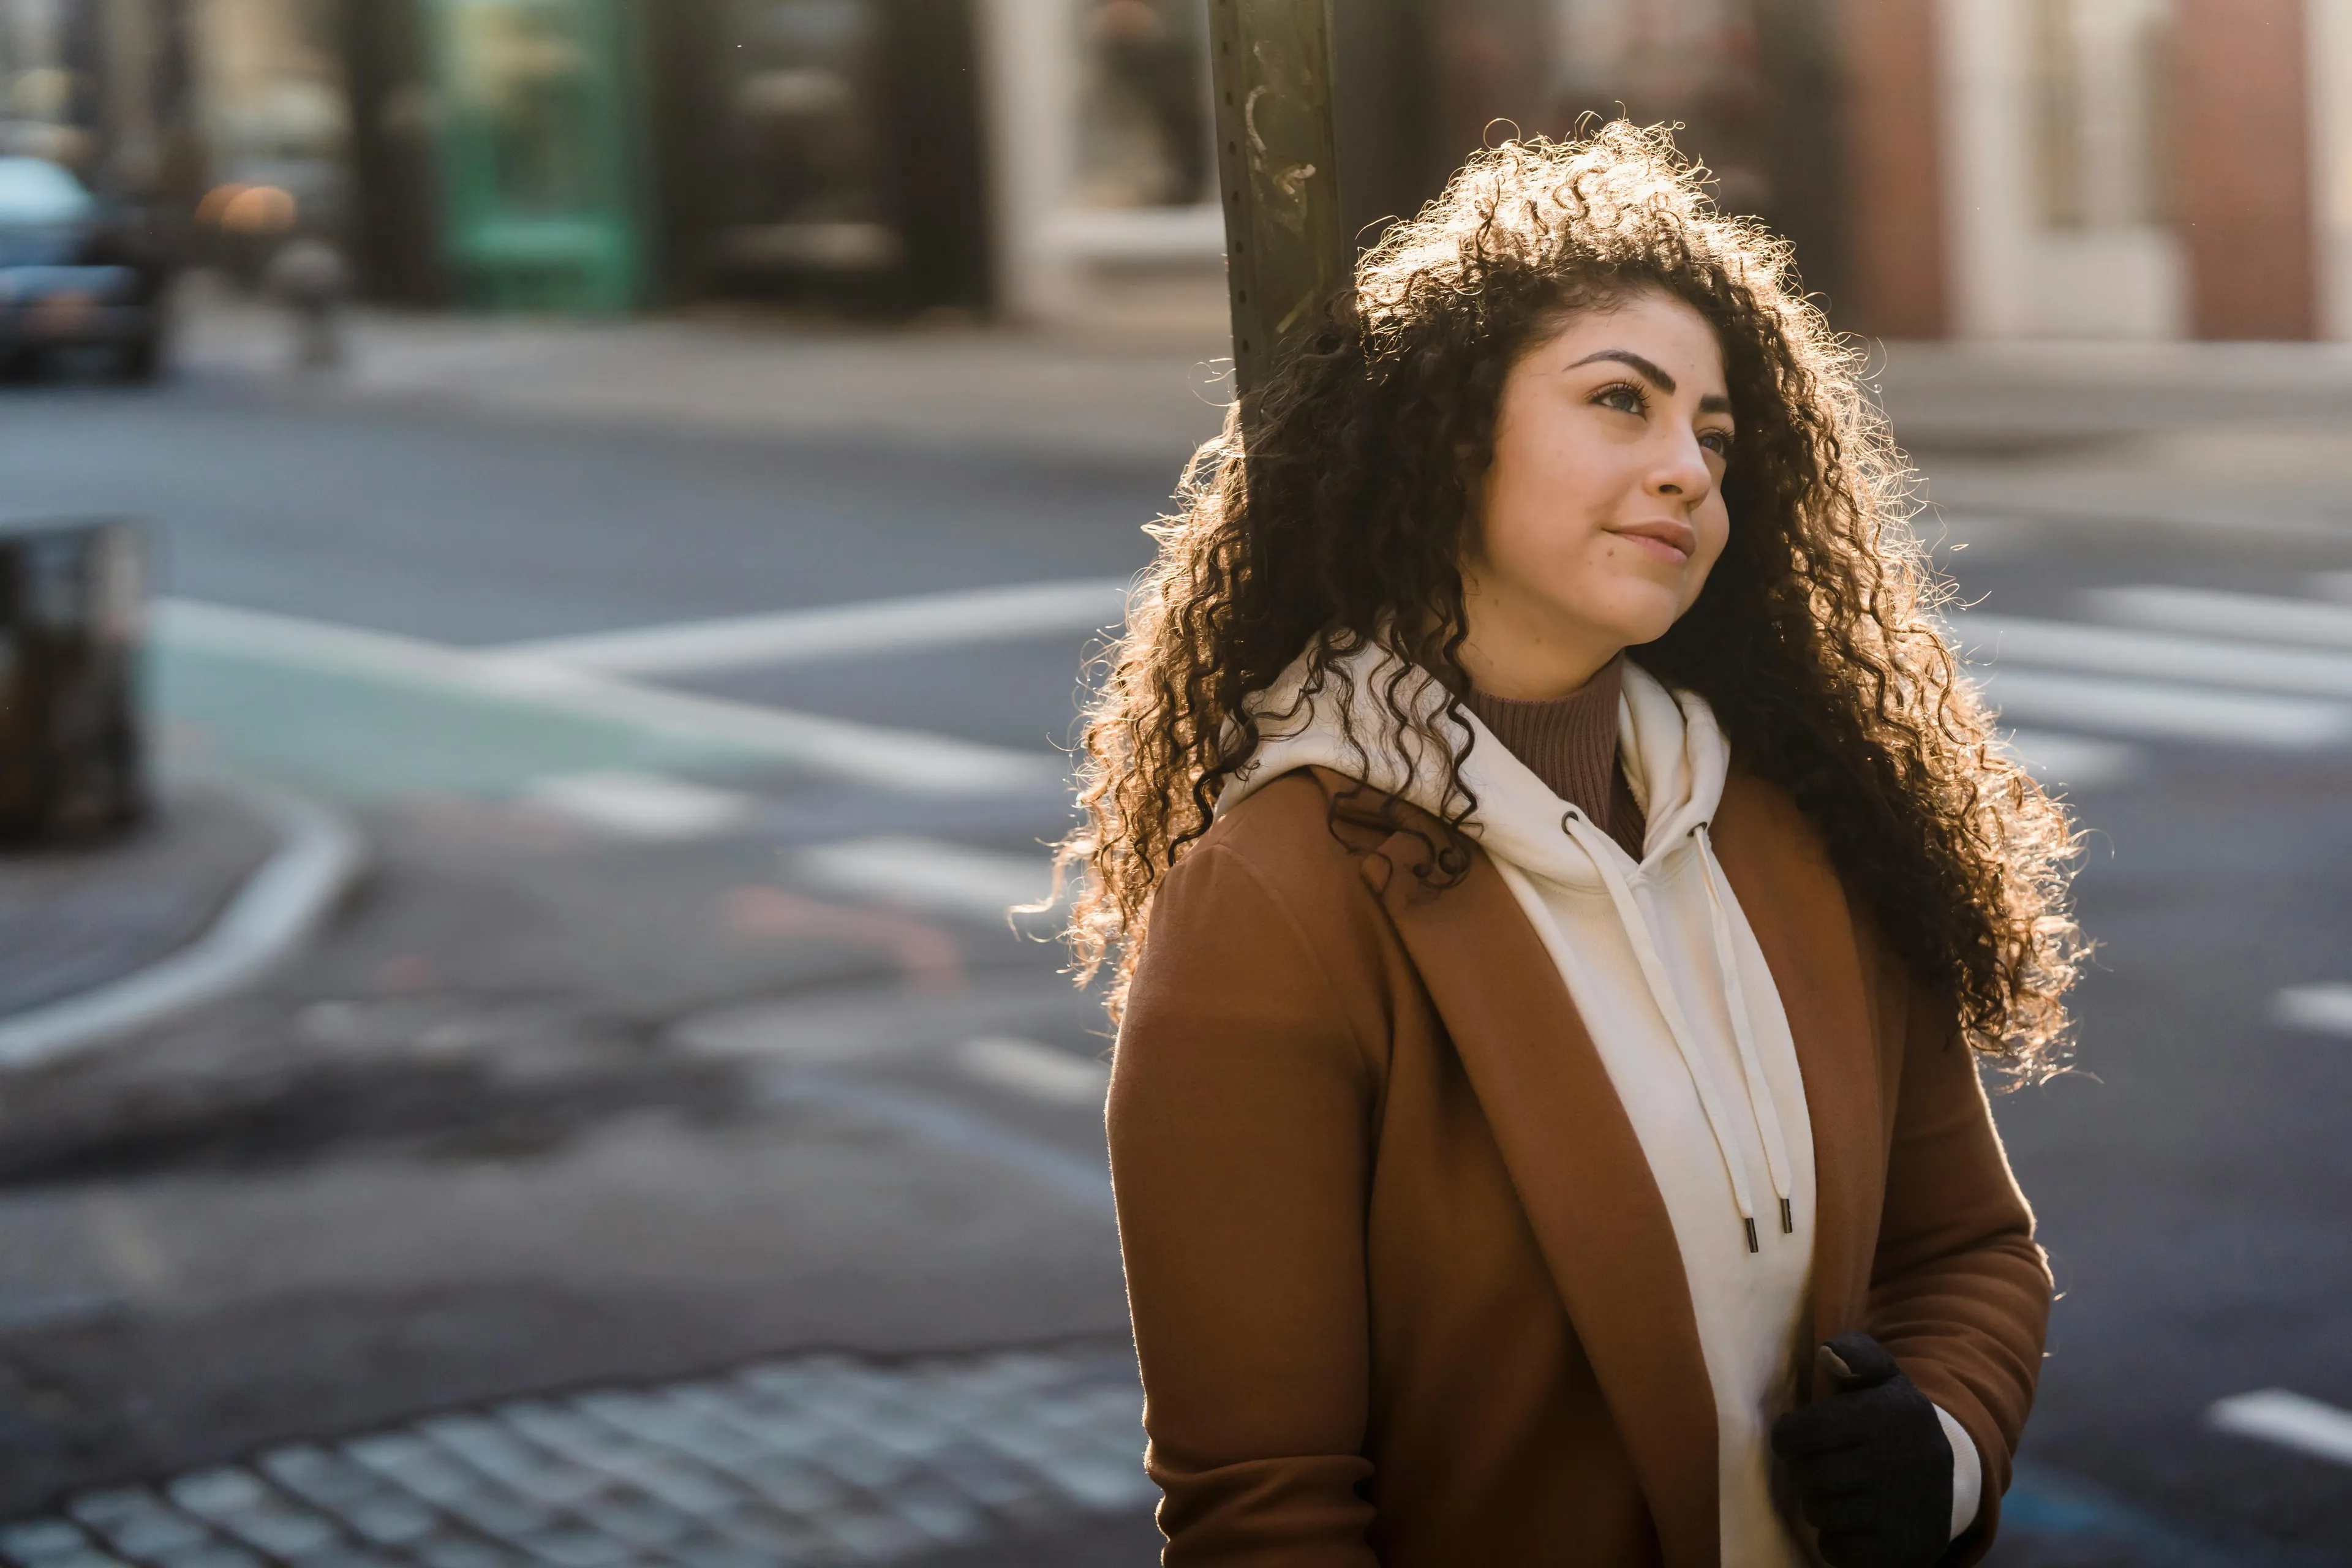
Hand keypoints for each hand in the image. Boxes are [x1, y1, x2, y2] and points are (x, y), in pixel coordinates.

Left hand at [1770, 1332, 1952, 1567]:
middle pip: (1808, 1474)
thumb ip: (1857, 1354)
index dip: (1788, 1435)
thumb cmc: (1897, 1422)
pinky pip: (1836, 1550)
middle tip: (1817, 1465)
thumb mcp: (1885, 1378)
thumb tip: (1828, 1354)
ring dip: (1817, 1503)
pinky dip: (1834, 1539)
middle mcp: (1894, 1463)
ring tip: (1836, 1490)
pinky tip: (1852, 1520)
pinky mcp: (1900, 1550)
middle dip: (1803, 1470)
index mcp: (1886, 1416)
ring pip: (1819, 1512)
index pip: (1805, 1430)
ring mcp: (1898, 1511)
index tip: (1791, 1437)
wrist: (1952, 1481)